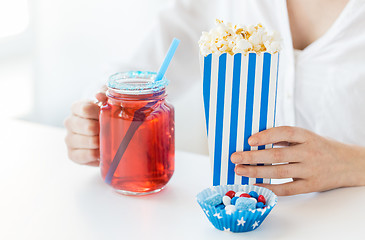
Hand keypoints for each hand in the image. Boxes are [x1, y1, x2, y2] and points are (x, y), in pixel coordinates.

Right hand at [64, 89, 106, 165]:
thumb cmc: (107, 115)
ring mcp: (69, 138)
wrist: (105, 133)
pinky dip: (94, 155)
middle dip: (102, 130)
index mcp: (77, 107)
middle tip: (110, 130)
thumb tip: (99, 95)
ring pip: (86, 141)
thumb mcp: (108, 100)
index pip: (84, 108)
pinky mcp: (72, 154)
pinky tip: (101, 152)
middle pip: (87, 126)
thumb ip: (105, 93)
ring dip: (100, 142)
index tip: (108, 115)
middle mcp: (70, 122)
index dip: (99, 113)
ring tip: (107, 141)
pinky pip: (82, 156)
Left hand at [231, 126, 364, 195]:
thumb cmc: (320, 147)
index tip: (249, 140)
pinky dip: (270, 187)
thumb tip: (255, 140)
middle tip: (235, 157)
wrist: (349, 164)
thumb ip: (285, 138)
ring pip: (279, 173)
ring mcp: (311, 170)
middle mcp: (309, 152)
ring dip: (256, 172)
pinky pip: (287, 189)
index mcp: (307, 136)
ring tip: (240, 170)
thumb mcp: (307, 137)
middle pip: (277, 155)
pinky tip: (255, 184)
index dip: (266, 136)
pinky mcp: (311, 185)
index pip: (285, 133)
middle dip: (253, 157)